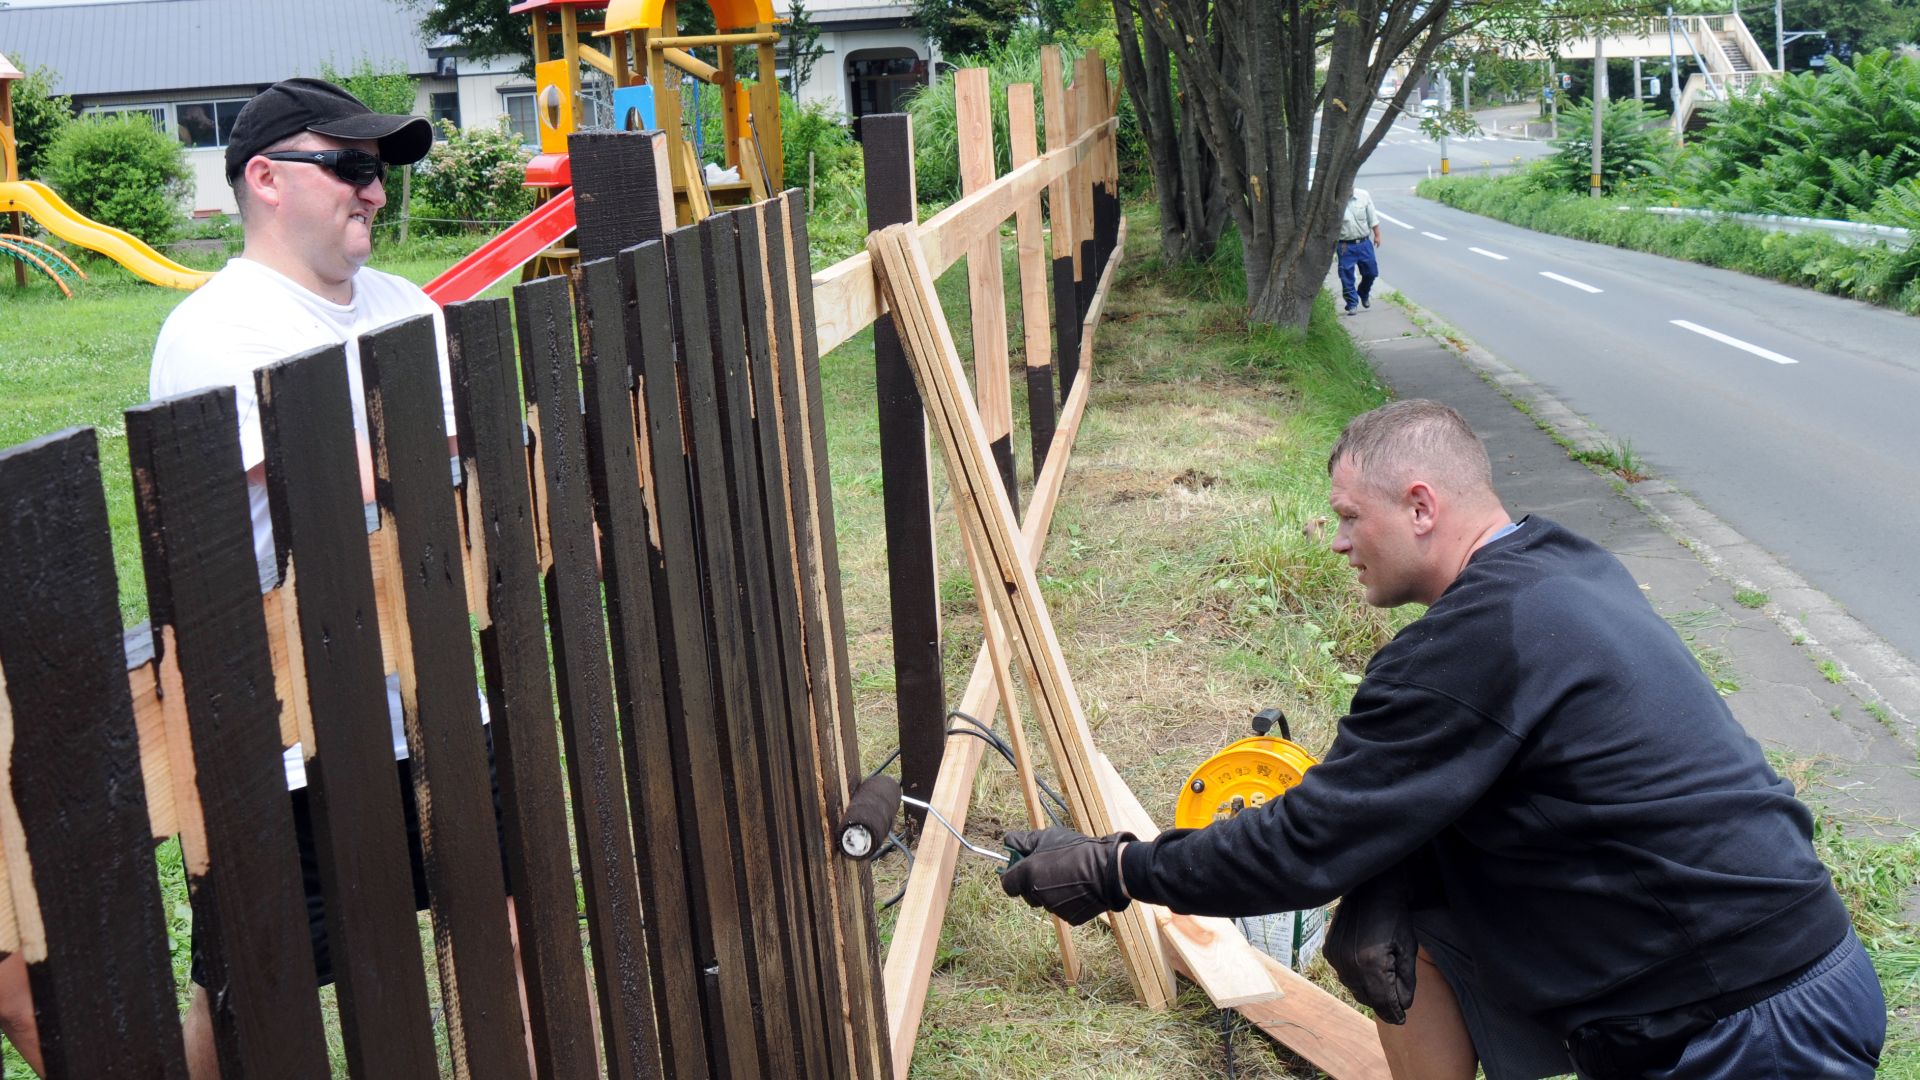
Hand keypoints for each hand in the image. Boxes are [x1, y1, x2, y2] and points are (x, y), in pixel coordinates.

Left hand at [999, 828, 1136, 925]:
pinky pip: (1063, 909)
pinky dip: (1068, 901)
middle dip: (1034, 883)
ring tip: (1070, 876)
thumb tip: (1008, 842)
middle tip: (1052, 868)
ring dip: (1052, 892)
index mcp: (1027, 875)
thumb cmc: (1078, 850)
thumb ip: (1023, 841)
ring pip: (1046, 901)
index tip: (1023, 866)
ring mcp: (1053, 909)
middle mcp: (1036, 894)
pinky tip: (1079, 888)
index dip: (1014, 875)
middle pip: (1027, 894)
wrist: (1109, 870)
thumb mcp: (1048, 837)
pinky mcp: (1069, 918)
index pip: (1007, 884)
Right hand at [1324, 865, 1417, 1023]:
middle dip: (1382, 1002)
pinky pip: (1343, 974)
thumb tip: (1403, 1005)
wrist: (1370, 891)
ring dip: (1368, 990)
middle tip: (1395, 1001)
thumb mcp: (1407, 950)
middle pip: (1367, 998)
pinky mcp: (1329, 951)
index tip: (1402, 1020)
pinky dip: (1356, 977)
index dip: (1394, 1014)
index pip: (1383, 1001)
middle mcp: (1349, 965)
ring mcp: (1336, 958)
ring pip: (1353, 988)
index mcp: (1372, 965)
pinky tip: (1366, 968)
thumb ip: (1406, 981)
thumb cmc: (1395, 918)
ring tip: (1382, 983)